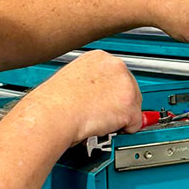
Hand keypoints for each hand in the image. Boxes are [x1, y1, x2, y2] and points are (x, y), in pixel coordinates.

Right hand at [23, 51, 142, 146]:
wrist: (52, 115)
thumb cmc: (54, 103)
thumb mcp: (74, 81)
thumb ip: (95, 85)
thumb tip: (106, 98)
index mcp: (99, 57)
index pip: (118, 76)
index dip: (111, 93)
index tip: (103, 101)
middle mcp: (115, 66)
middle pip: (131, 90)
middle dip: (118, 106)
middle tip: (98, 114)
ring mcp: (125, 84)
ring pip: (134, 106)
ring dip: (120, 118)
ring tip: (97, 120)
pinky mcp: (129, 105)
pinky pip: (135, 124)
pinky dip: (123, 130)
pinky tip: (104, 126)